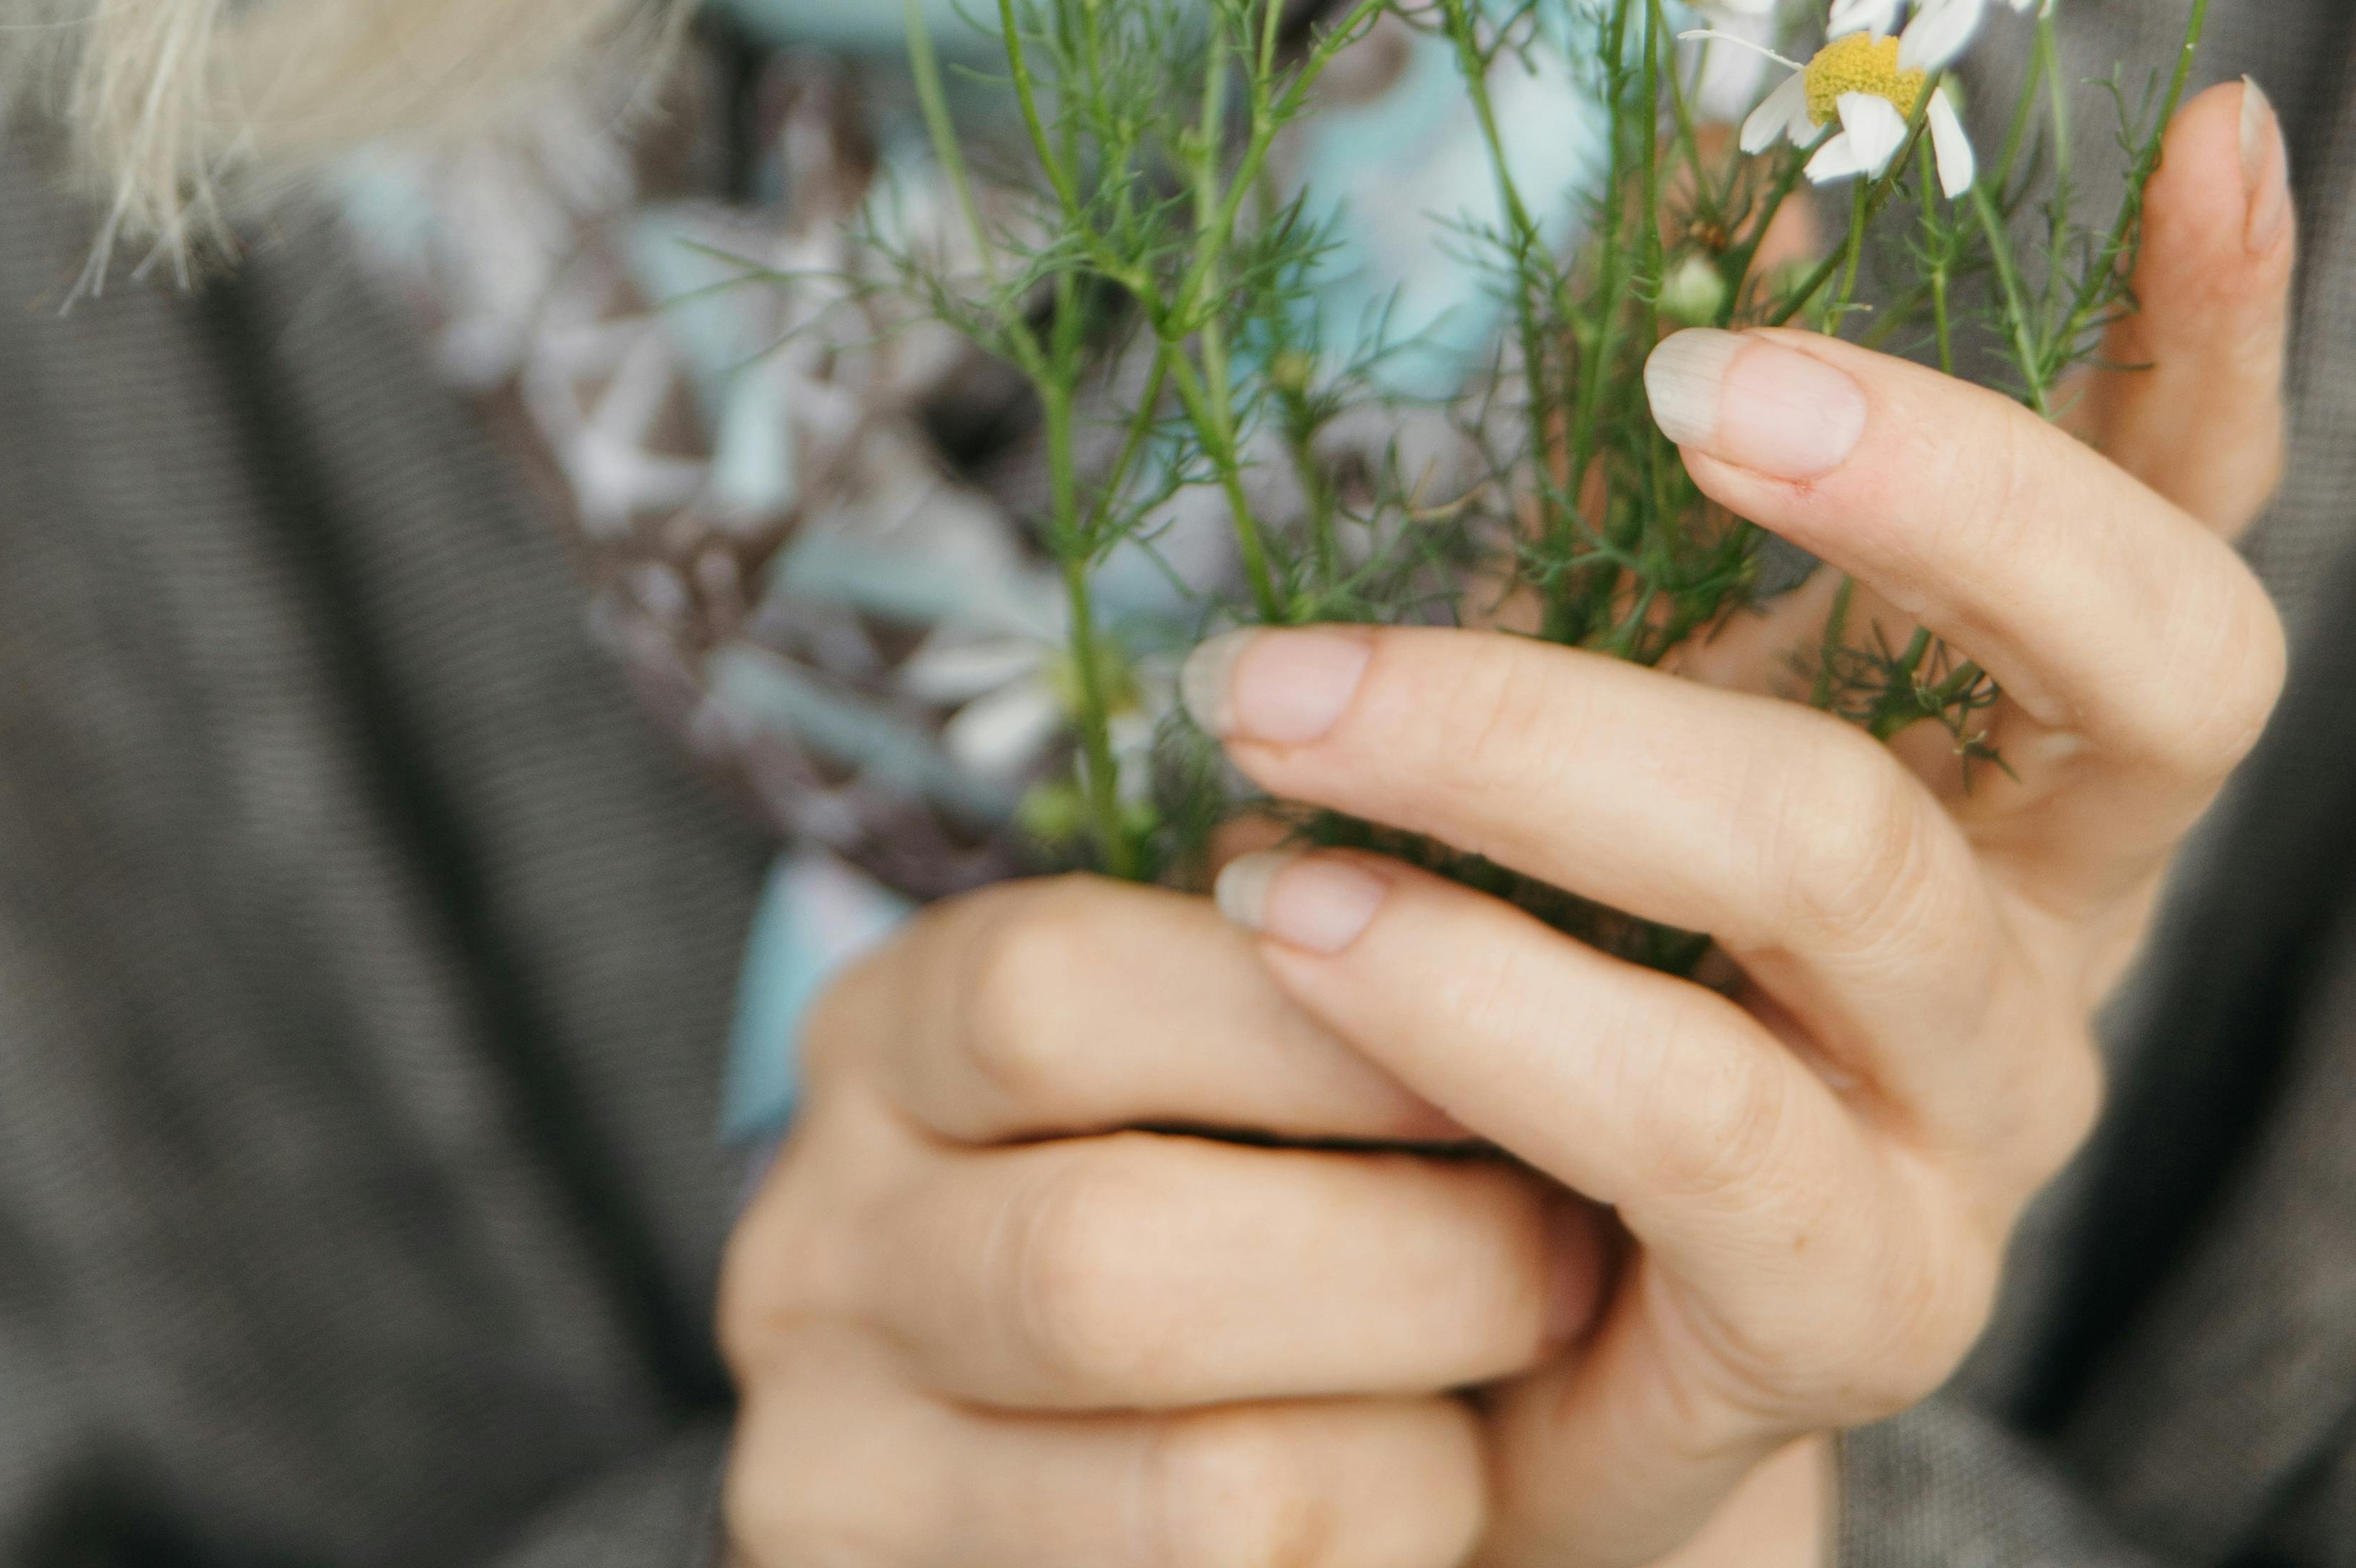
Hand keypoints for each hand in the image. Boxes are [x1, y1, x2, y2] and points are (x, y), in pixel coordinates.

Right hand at [719, 859, 1605, 1562]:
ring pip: (1202, 1485)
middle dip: (1404, 1257)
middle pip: (1109, 1256)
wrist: (1108, 1454)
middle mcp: (819, 1246)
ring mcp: (848, 1465)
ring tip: (1512, 1386)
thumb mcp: (1192, 1058)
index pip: (1045, 989)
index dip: (1297, 1011)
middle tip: (1562, 1242)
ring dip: (1425, 1434)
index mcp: (886, 1040)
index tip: (1502, 1013)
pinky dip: (1383, 1551)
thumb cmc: (1206, 1197)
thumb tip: (1469, 879)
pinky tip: (1431, 1491)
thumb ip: (1289, 979)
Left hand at [1195, 74, 2293, 1566]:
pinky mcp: (1838, 1307)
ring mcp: (1974, 1129)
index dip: (2224, 332)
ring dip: (1533, 739)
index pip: (2188, 514)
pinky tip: (1294, 912)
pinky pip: (1690, 1120)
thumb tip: (1732, 142)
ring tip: (1275, 697)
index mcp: (2021, 745)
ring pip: (1848, 863)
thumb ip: (1666, 421)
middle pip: (2151, 675)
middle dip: (1940, 486)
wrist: (1468, 1312)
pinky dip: (1470, 991)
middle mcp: (2054, 923)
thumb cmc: (1551, 922)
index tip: (2219, 127)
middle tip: (1695, 379)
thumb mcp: (1600, 646)